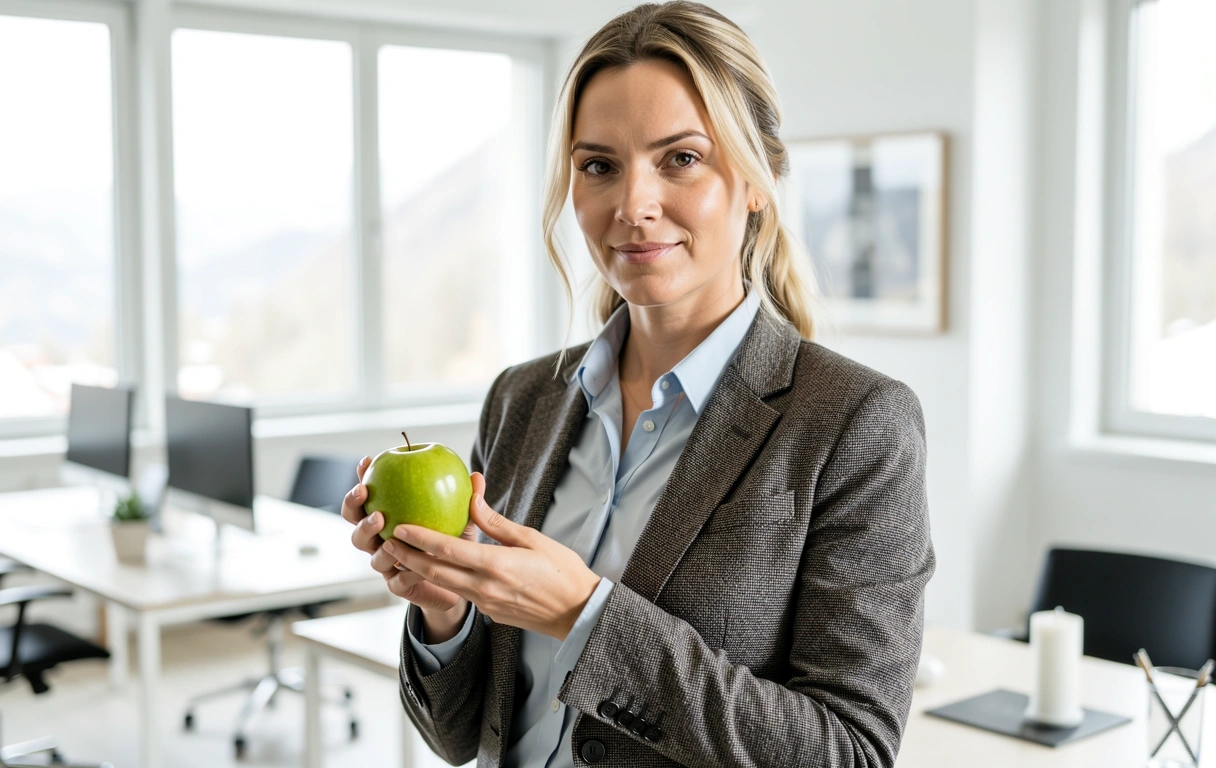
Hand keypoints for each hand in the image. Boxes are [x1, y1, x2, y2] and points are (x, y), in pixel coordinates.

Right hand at [341, 457, 473, 639]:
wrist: (458, 579)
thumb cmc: (454, 540)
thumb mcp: (462, 517)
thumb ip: (465, 499)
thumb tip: (476, 476)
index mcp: (389, 516)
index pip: (368, 494)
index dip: (362, 478)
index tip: (368, 462)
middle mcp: (381, 539)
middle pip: (356, 524)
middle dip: (356, 510)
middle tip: (370, 500)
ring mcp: (387, 563)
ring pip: (372, 555)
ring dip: (380, 546)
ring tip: (390, 539)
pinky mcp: (398, 585)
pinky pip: (397, 580)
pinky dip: (406, 573)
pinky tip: (416, 569)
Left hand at [386, 471, 601, 641]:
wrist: (578, 613)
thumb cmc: (561, 571)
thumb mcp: (531, 538)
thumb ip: (496, 522)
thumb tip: (473, 497)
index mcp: (495, 565)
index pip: (447, 549)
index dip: (419, 538)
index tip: (399, 526)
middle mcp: (485, 586)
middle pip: (435, 571)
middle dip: (407, 555)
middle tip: (386, 540)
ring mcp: (485, 603)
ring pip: (444, 584)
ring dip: (420, 569)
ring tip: (401, 554)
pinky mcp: (490, 612)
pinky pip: (460, 593)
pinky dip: (442, 579)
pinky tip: (436, 568)